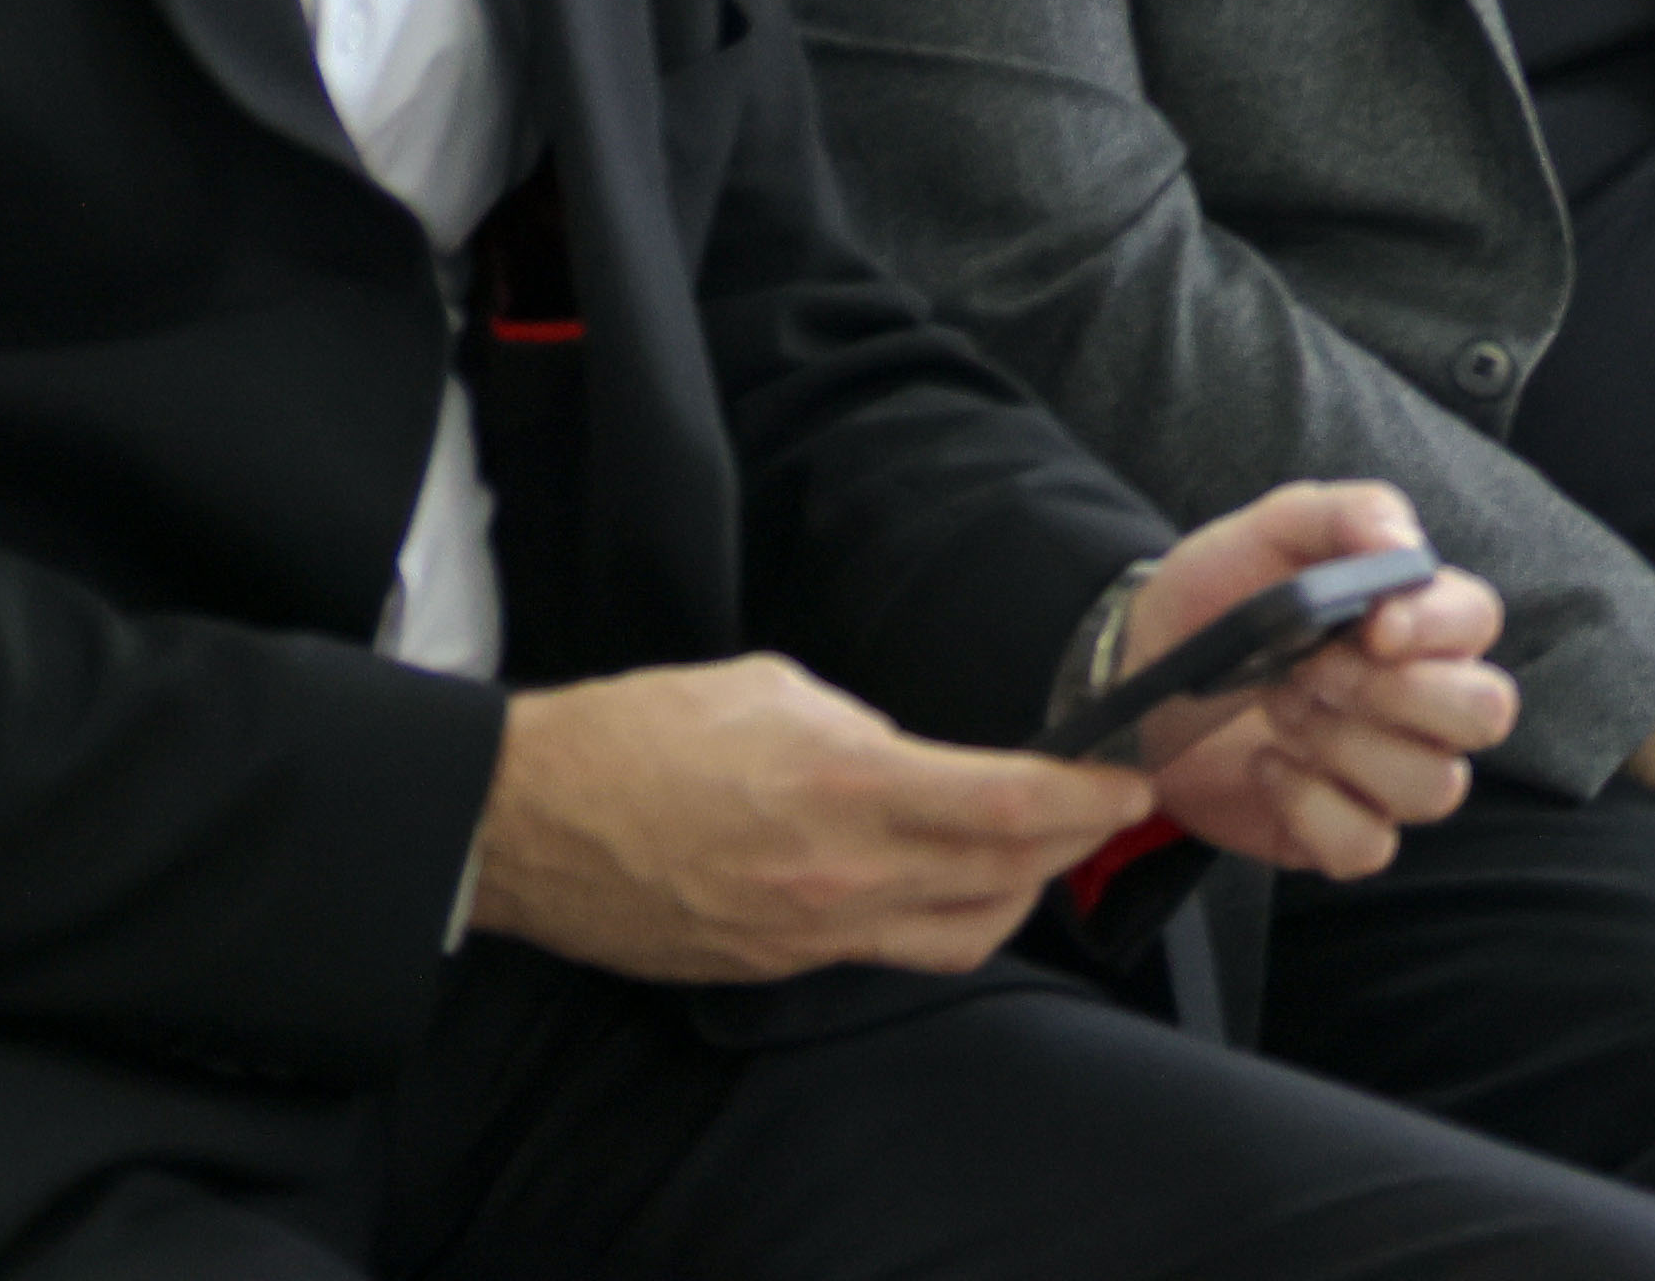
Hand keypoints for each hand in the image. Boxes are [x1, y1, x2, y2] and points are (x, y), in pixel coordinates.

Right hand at [465, 656, 1146, 985]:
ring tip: (1027, 848)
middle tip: (1098, 808)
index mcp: (848, 789)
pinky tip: (933, 876)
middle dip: (1069, 842)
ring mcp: (806, 936)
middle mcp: (840, 877)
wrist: (526, 821)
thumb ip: (866, 730)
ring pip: (959, 934)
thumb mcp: (775, 688)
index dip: (1087, 797)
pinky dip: (931, 916)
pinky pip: (883, 950)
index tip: (1128, 781)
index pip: (1010, 807)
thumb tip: (915, 759)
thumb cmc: (639, 733)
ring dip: (1011, 892)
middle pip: (1004, 878)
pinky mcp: (771, 967)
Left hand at [1125, 480, 1517, 880]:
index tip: (1371, 626)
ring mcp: (1387, 772)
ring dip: (1347, 747)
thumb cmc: (1215, 594)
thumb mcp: (1270, 529)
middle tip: (1310, 670)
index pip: (1479, 620)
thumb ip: (1346, 514)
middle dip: (1396, 694)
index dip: (1438, 628)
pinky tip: (1266, 766)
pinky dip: (1313, 809)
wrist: (1138, 669)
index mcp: (1419, 619)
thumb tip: (1404, 545)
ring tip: (1277, 708)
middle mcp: (1423, 701)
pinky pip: (1369, 846)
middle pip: (1484, 713)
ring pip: (1434, 786)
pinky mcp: (1341, 830)